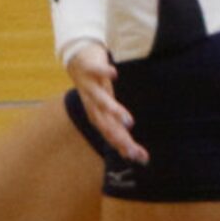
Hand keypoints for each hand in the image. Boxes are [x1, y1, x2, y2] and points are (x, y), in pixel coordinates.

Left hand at [67, 43, 147, 164]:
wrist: (77, 62)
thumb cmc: (98, 90)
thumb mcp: (109, 111)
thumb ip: (121, 131)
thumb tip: (138, 155)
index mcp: (98, 116)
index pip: (112, 135)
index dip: (125, 146)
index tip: (141, 157)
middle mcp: (92, 104)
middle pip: (104, 123)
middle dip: (118, 137)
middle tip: (132, 149)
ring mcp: (90, 87)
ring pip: (100, 101)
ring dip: (113, 111)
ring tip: (128, 121)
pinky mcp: (89, 70)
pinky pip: (97, 71)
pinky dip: (104, 73)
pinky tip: (115, 74)